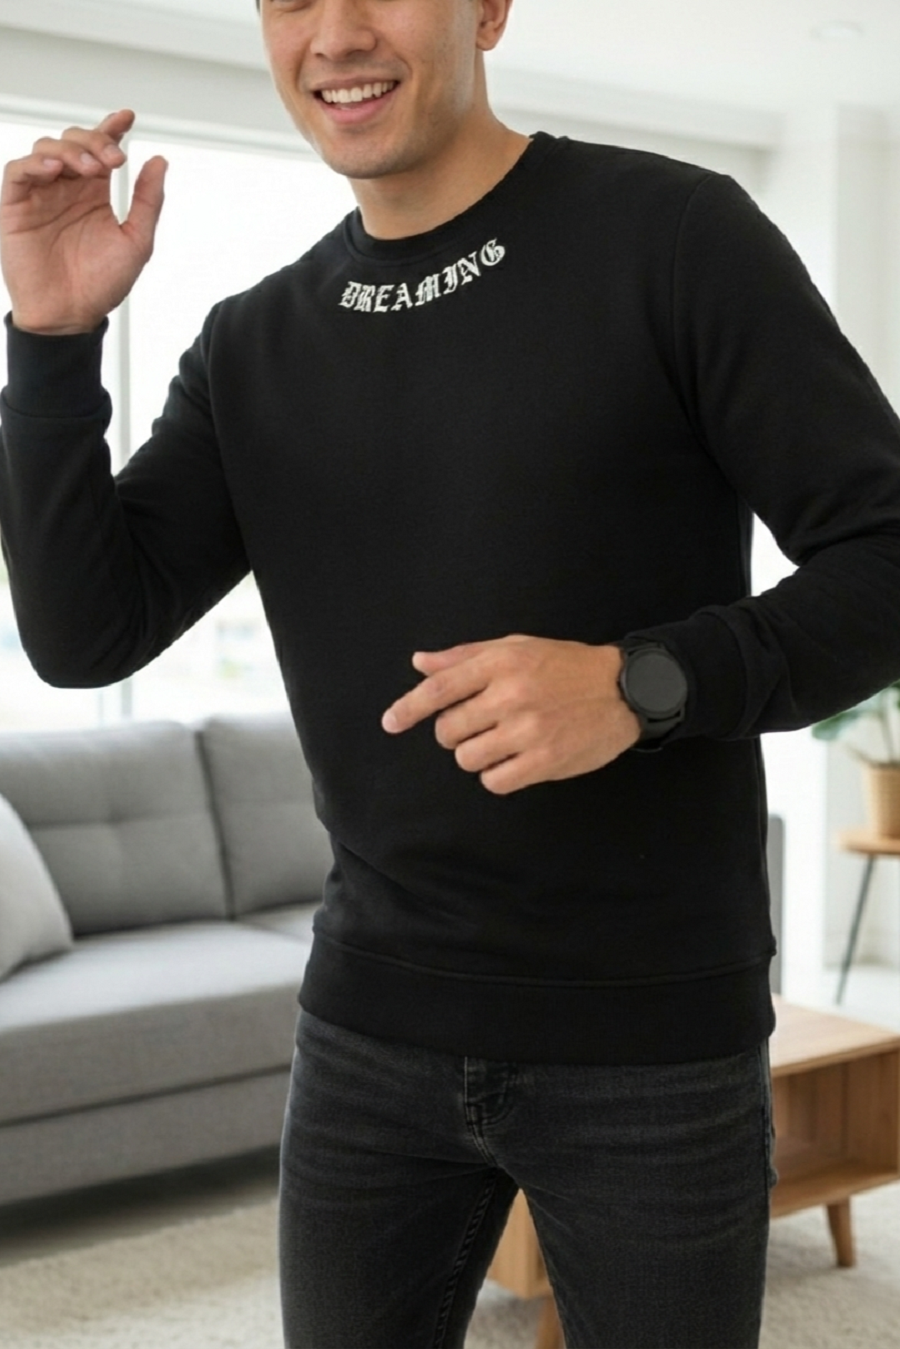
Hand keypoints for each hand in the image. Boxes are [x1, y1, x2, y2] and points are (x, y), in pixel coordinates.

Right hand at [0, 109, 166, 335]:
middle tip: (113, 160)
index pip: (100, 149)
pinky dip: (35, 163)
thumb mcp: (136, 241)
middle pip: (73, 141)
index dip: (112, 128)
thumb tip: (159, 161)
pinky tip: (56, 169)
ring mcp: (40, 195)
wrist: (71, 315)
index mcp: (93, 193)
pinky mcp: (16, 206)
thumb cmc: (101, 285)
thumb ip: (148, 201)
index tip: (128, 117)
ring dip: (70, 150)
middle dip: (94, 142)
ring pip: (47, 149)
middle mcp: (66, 189)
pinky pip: (18, 171)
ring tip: (90, 169)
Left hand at [382, 635, 640, 794]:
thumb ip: (466, 656)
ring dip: (476, 755)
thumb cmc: (566, 665)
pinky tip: (514, 761)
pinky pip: (495, 782)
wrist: (624, 690)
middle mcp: (510, 696)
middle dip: (455, 732)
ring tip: (500, 742)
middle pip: (448, 730)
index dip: (408, 708)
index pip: (439, 688)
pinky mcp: (545, 761)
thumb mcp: (517, 648)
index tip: (390, 722)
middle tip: (480, 724)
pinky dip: (497, 775)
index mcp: (500, 663)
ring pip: (468, 759)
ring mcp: (528, 730)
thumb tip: (420, 663)